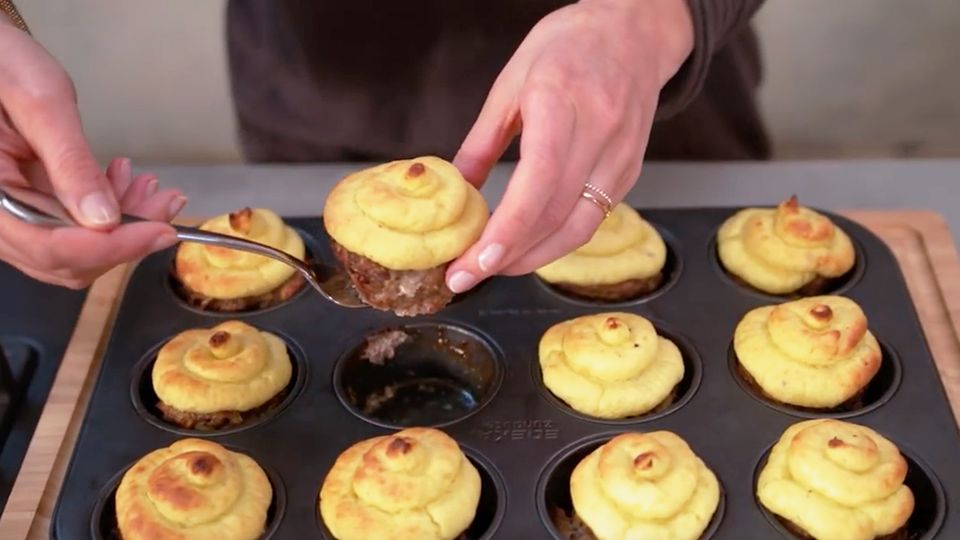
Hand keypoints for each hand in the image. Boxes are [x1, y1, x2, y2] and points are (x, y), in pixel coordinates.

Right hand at [0, 19, 184, 288]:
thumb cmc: (2, 64)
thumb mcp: (41, 103)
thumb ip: (70, 163)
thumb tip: (104, 220)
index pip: (48, 246)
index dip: (109, 247)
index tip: (159, 232)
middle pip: (64, 258)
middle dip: (124, 238)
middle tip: (167, 206)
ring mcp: (11, 215)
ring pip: (73, 249)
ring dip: (122, 228)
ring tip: (152, 190)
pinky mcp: (28, 206)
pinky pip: (70, 228)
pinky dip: (107, 214)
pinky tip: (127, 184)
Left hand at [446, 0, 692, 292]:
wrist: (635, 32)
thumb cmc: (570, 46)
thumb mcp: (510, 81)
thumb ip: (482, 140)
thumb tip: (455, 190)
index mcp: (562, 103)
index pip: (538, 183)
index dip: (507, 230)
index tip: (475, 260)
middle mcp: (599, 133)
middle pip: (555, 215)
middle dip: (507, 256)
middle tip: (466, 275)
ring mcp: (620, 157)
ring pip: (578, 227)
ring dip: (532, 257)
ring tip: (492, 268)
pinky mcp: (629, 172)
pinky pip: (591, 218)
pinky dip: (556, 239)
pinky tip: (527, 246)